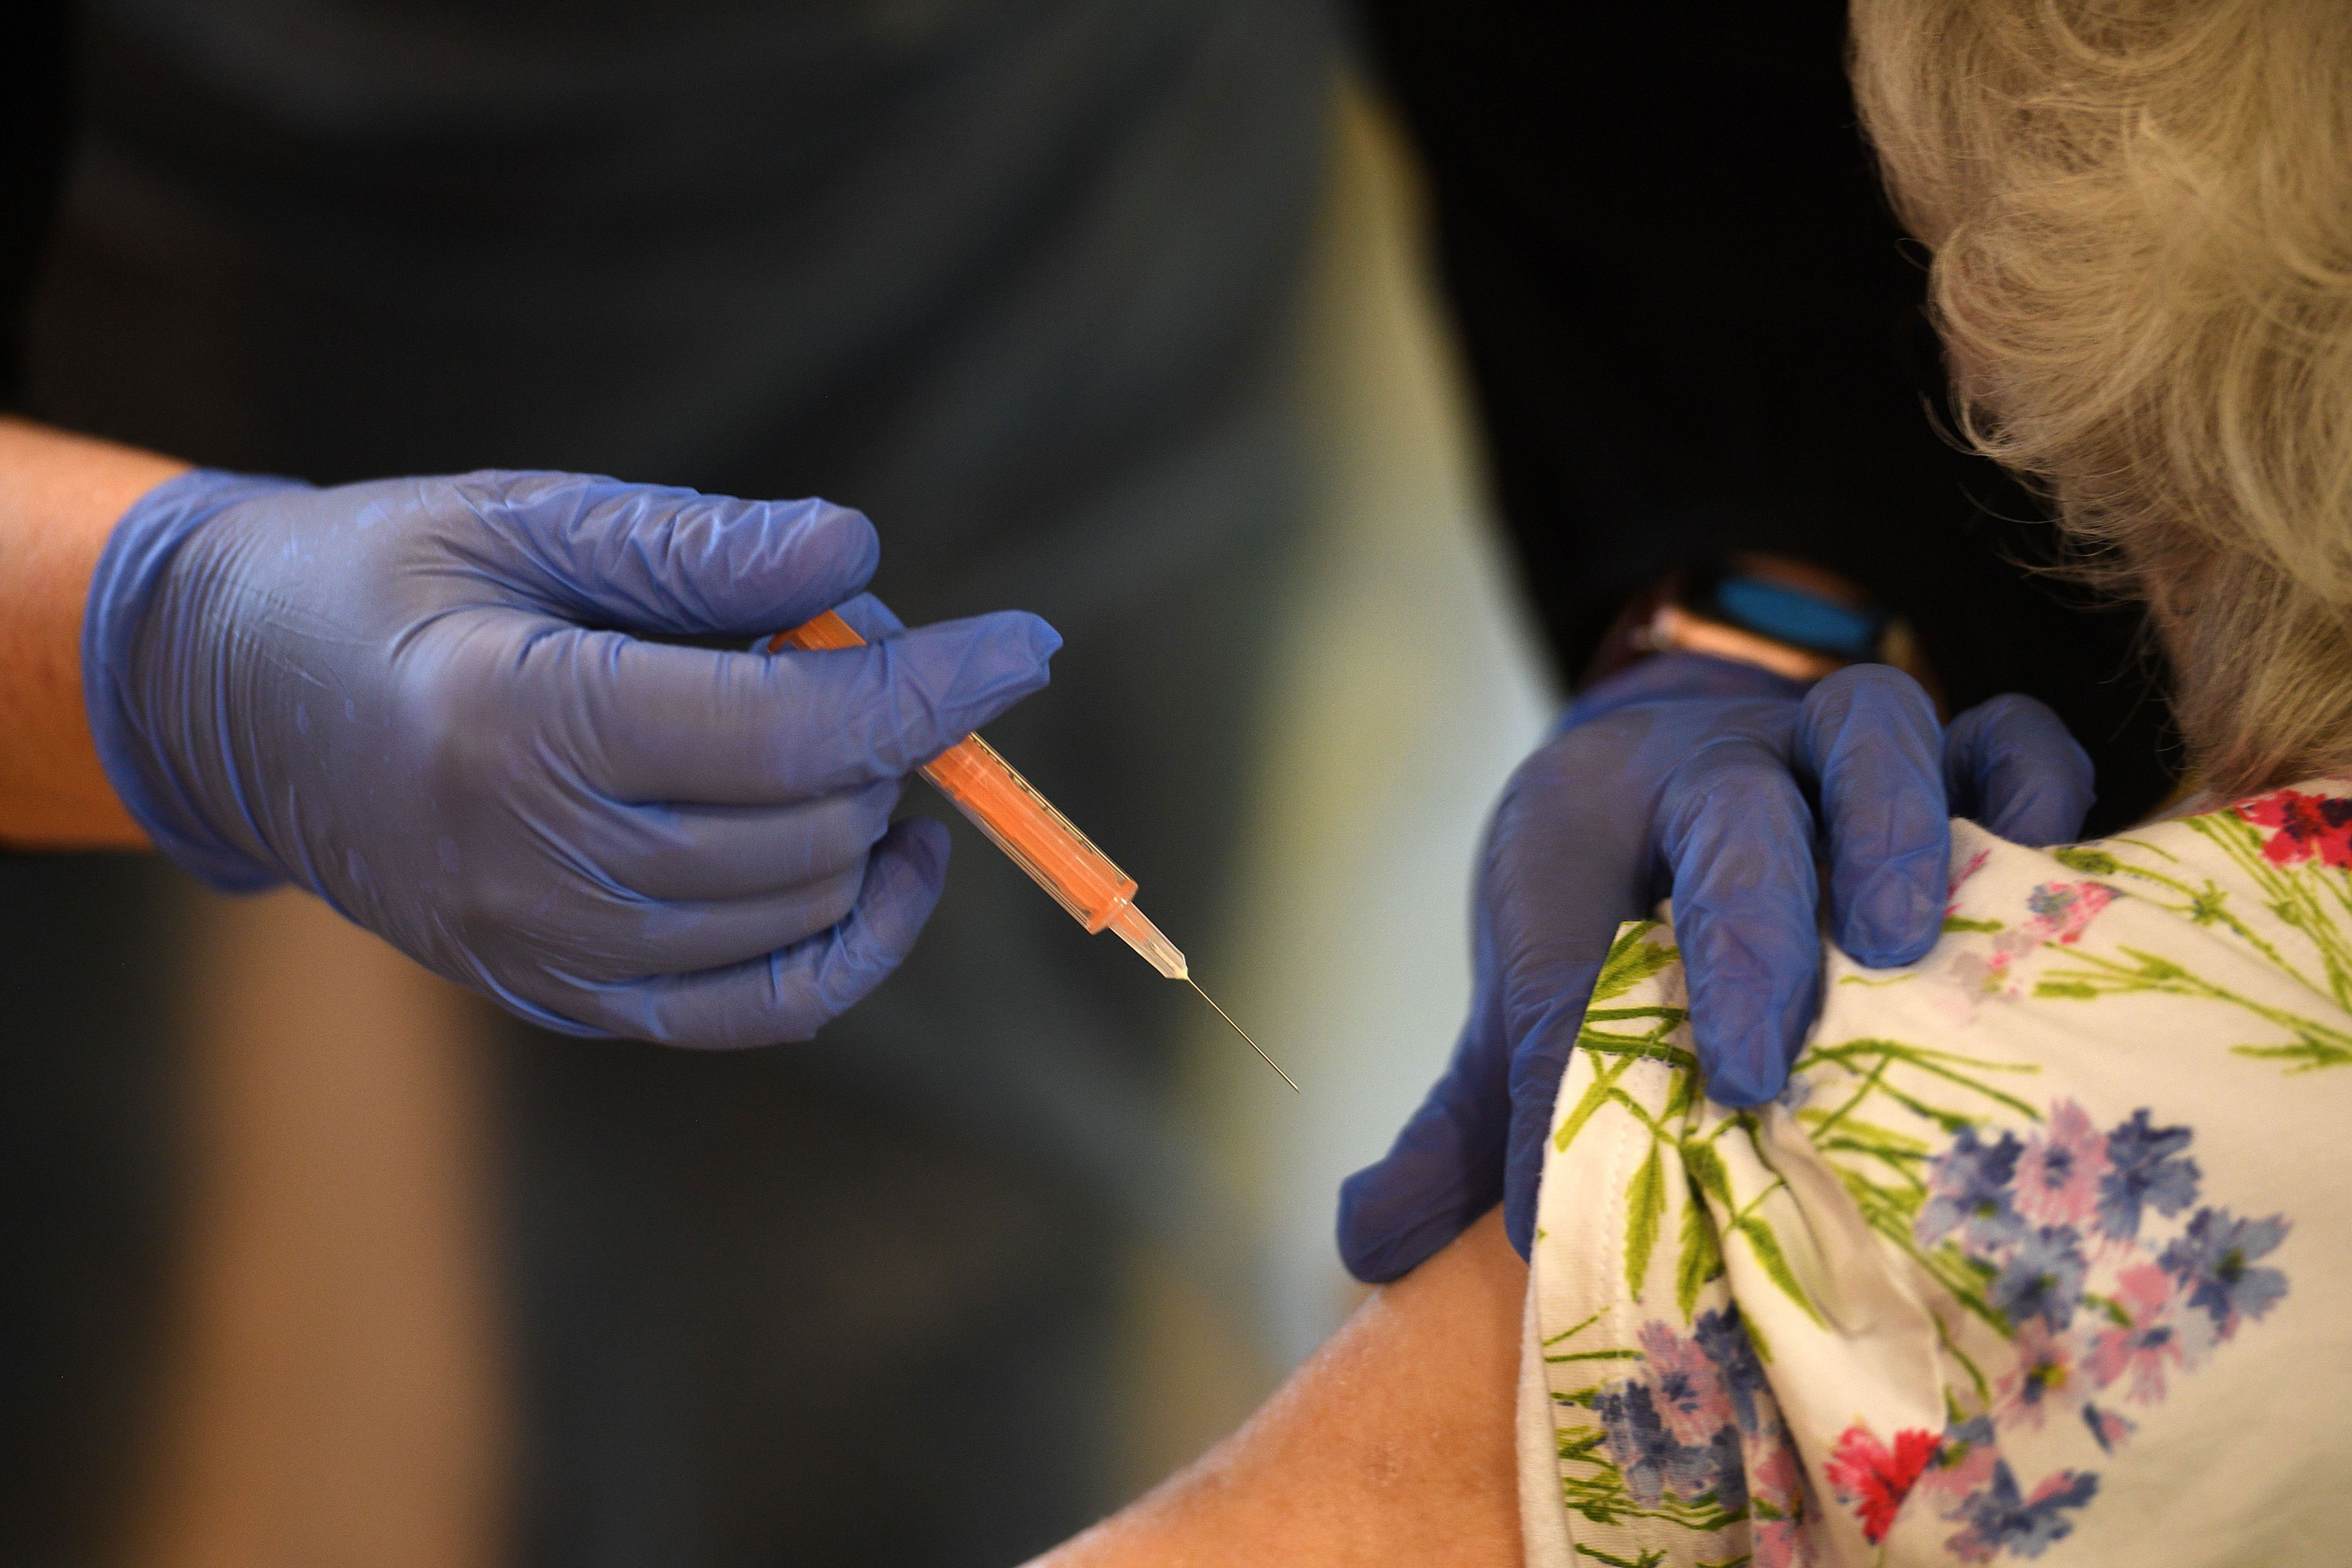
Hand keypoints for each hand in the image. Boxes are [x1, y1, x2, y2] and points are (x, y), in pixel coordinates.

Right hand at [83, 467, 1059, 1045]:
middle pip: (805, 827)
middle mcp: (533, 863)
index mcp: (516, 722)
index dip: (931, 685)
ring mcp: (545, 952)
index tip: (1029, 643)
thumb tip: (862, 555)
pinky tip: (884, 864)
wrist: (236, 702)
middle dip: (890, 734)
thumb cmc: (390, 579)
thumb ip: (695, 545)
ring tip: (840, 732)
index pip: (787, 730)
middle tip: (861, 650)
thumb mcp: (525, 517)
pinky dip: (848, 945)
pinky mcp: (563, 995)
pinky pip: (757, 1011)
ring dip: (869, 821)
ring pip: (798, 916)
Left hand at [1336, 653, 2093, 1276]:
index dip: (1558, 1067)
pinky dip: (2032, 789)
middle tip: (1749, 1072)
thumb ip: (1460, 1120)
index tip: (1550, 1193)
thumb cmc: (1598, 897)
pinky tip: (2045, 872)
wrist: (1659, 742)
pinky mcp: (1948, 746)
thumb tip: (1365, 1241)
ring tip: (1899, 946)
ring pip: (1868, 736)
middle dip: (1739, 939)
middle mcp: (1711, 772)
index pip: (1565, 948)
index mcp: (1584, 832)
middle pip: (1729, 819)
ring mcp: (1828, 747)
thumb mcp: (1523, 994)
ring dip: (1888, 833)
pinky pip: (2003, 734)